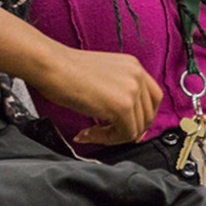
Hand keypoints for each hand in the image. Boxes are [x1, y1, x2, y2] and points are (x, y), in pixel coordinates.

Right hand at [0, 9, 161, 145]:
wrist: (52, 66)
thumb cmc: (67, 71)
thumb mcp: (103, 77)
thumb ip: (119, 93)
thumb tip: (129, 123)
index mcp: (134, 66)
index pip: (153, 98)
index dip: (142, 118)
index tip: (126, 128)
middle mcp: (138, 75)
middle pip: (148, 116)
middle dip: (127, 130)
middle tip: (104, 134)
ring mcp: (132, 89)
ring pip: (136, 128)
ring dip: (114, 136)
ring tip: (91, 132)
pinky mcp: (123, 105)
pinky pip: (124, 135)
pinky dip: (106, 139)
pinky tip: (87, 133)